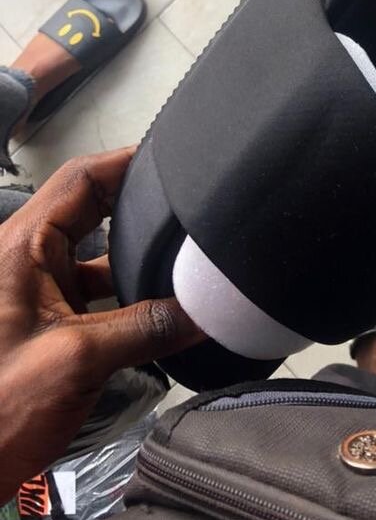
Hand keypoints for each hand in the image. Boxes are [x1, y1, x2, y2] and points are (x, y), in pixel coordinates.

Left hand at [0, 148, 204, 501]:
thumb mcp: (77, 361)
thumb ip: (148, 328)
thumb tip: (210, 312)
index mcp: (21, 247)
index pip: (82, 180)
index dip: (129, 161)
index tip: (177, 157)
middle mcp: (27, 260)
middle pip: (92, 210)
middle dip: (141, 207)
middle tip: (190, 206)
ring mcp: (35, 294)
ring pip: (97, 256)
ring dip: (136, 259)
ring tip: (185, 258)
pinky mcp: (44, 325)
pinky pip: (95, 294)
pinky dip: (128, 297)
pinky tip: (163, 311)